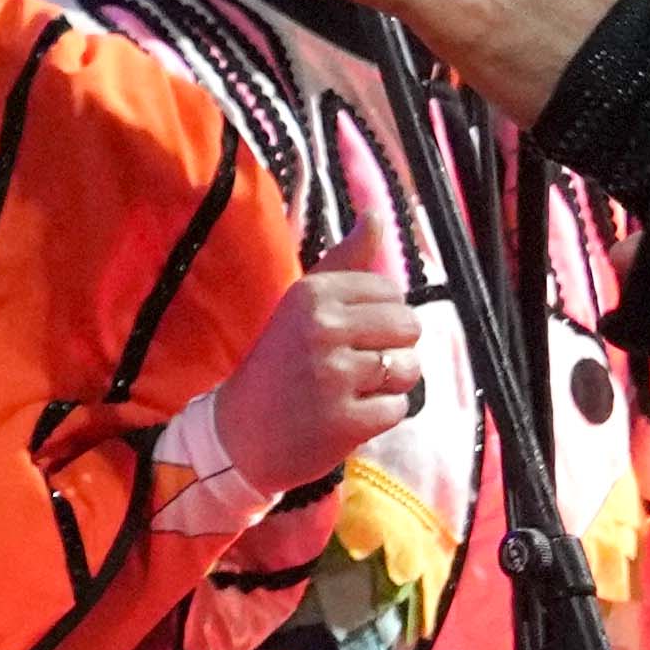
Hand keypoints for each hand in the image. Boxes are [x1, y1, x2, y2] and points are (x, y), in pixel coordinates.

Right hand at [209, 262, 430, 497]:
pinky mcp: (345, 420)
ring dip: (390, 384)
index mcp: (313, 292)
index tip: (349, 334)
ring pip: (410, 369)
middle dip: (394, 348)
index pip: (391, 292)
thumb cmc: (279, 361)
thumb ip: (345, 261)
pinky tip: (348, 416)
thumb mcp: (304, 304)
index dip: (381, 316)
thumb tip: (377, 215)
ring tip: (353, 390)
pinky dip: (380, 416)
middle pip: (409, 327)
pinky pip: (398, 409)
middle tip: (356, 365)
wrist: (239, 433)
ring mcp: (334, 375)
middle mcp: (323, 327)